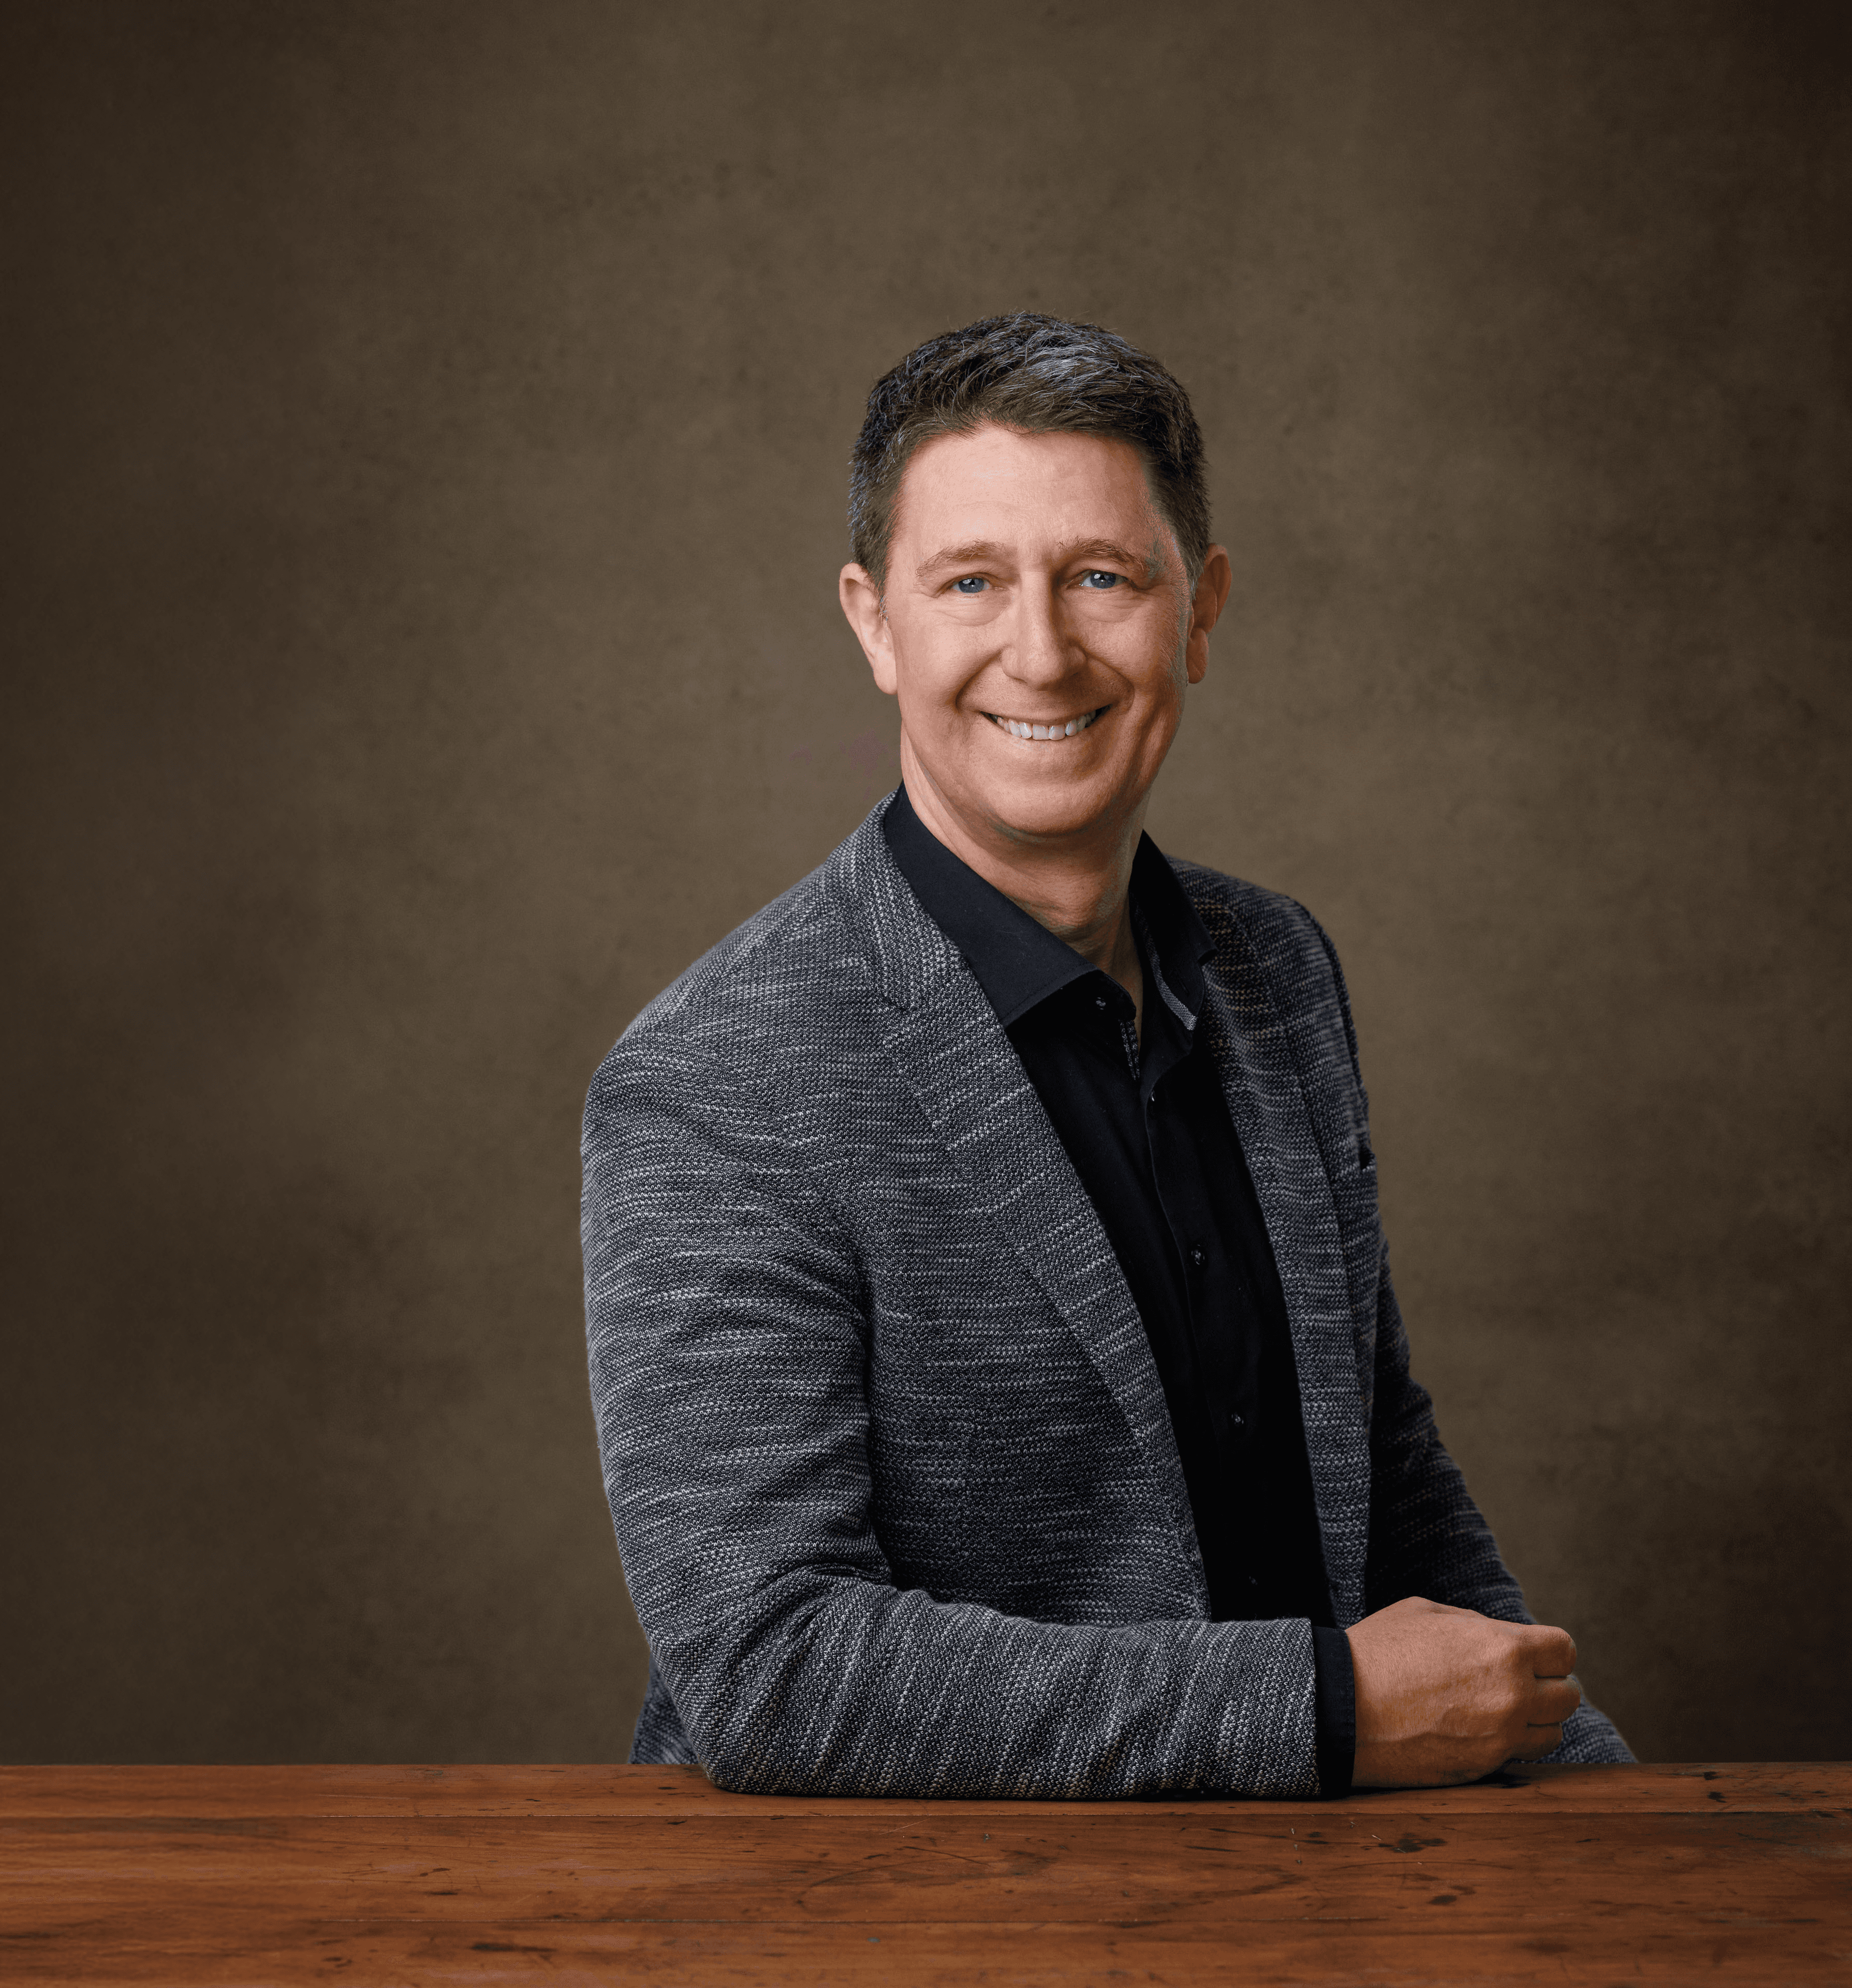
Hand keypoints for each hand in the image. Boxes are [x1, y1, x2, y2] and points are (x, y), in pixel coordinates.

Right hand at [1347, 1595, 1581, 1788]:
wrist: (1342, 1705)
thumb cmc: (1380, 1650)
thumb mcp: (1429, 1614)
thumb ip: (1478, 1627)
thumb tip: (1503, 1641)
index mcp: (1502, 1648)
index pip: (1564, 1651)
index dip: (1549, 1649)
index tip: (1533, 1653)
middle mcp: (1512, 1696)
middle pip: (1568, 1695)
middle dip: (1548, 1684)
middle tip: (1520, 1680)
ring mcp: (1500, 1737)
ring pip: (1554, 1732)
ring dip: (1537, 1719)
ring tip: (1505, 1708)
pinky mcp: (1484, 1768)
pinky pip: (1522, 1757)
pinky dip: (1513, 1743)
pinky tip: (1482, 1729)